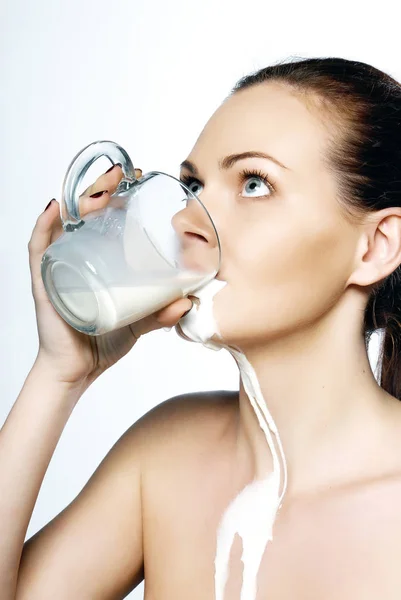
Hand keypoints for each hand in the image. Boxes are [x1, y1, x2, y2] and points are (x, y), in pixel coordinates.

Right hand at [28, 165, 192, 387]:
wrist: (77, 371)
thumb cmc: (103, 342)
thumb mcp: (138, 323)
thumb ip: (160, 313)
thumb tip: (187, 301)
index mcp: (98, 263)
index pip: (105, 220)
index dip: (119, 196)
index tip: (139, 180)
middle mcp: (76, 259)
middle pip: (84, 215)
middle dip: (102, 189)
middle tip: (123, 175)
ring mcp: (59, 268)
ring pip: (65, 224)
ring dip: (80, 200)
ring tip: (102, 186)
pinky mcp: (45, 282)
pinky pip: (39, 249)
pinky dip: (44, 227)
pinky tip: (55, 208)